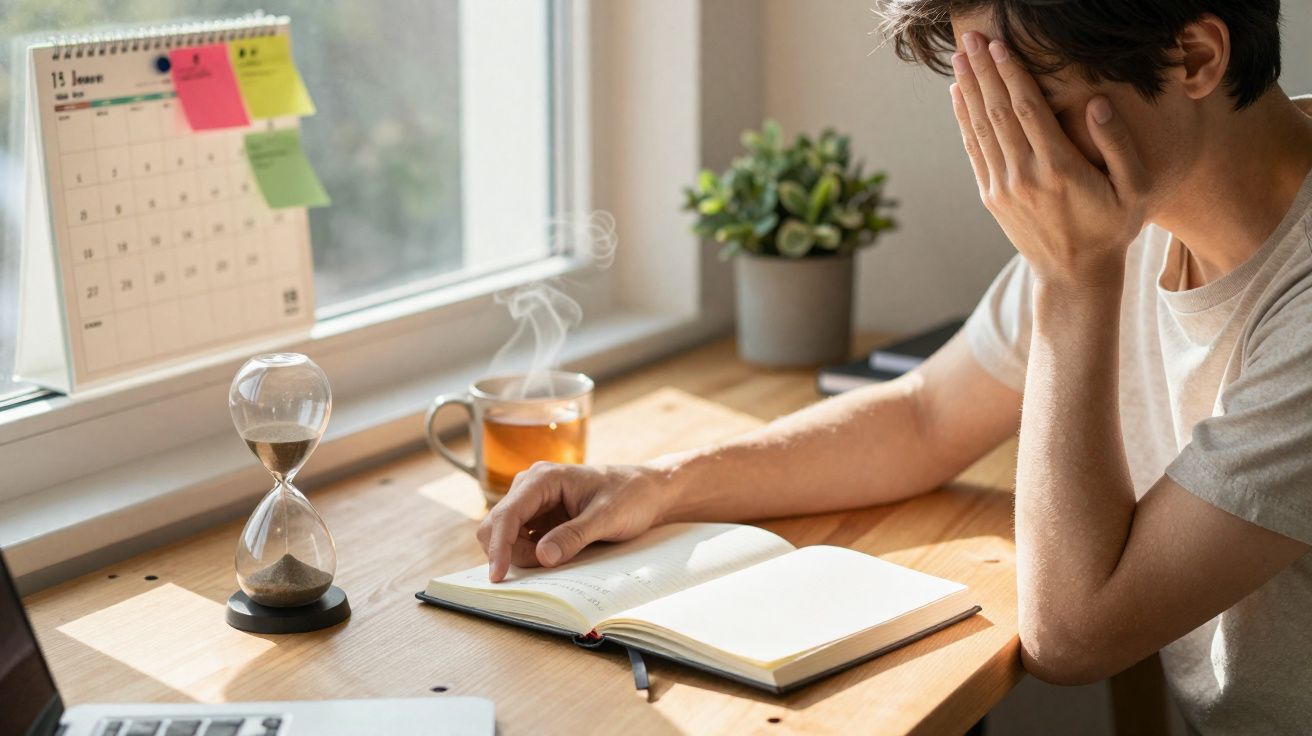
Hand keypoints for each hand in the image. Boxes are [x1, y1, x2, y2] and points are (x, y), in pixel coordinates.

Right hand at [477, 462, 673, 580]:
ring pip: (505, 536)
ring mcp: (533, 503)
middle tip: (547, 566)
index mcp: (543, 478)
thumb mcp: (607, 518)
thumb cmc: (630, 496)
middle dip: (511, 552)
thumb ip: (574, 536)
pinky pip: (521, 540)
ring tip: (560, 556)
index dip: (499, 546)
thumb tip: (542, 557)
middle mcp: (531, 487)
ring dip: (521, 555)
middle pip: (497, 526)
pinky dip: (529, 554)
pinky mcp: (540, 518)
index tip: (498, 575)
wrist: (647, 492)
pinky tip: (554, 557)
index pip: (507, 514)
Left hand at [951, 32, 1148, 289]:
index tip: (1000, 45)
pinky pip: (974, 150)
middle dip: (984, 71)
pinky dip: (964, 120)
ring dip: (969, 89)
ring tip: (961, 57)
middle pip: (998, 112)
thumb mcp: (1135, 190)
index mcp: (1060, 169)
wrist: (1074, 274)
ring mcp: (1003, 187)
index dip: (1011, 74)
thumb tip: (1097, 103)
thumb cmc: (1112, 228)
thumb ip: (1119, 145)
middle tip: (972, 37)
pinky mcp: (992, 196)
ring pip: (981, 128)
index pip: (1028, 110)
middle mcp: (1025, 176)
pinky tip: (959, 96)